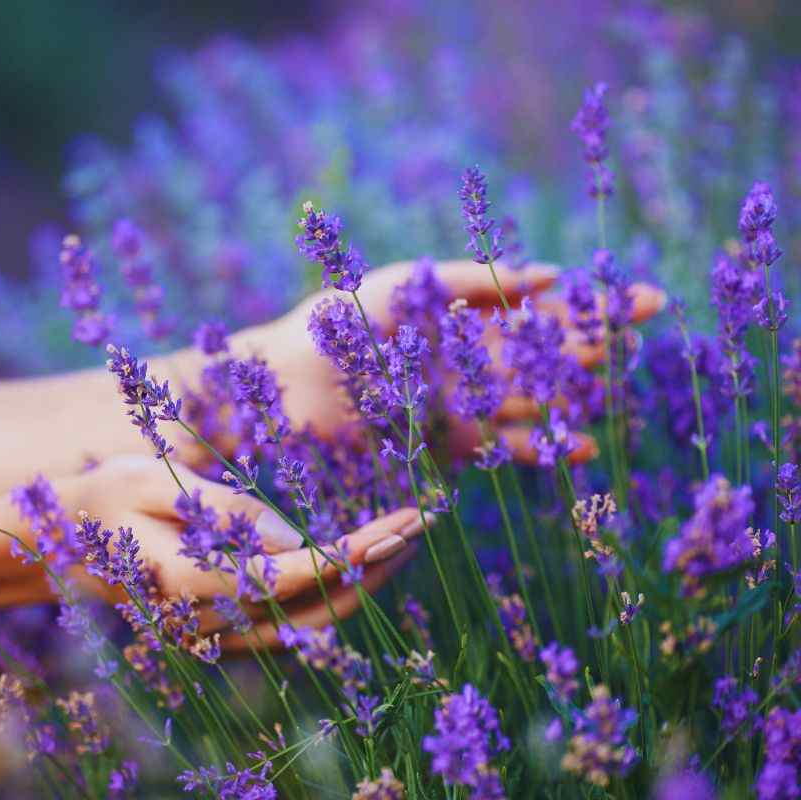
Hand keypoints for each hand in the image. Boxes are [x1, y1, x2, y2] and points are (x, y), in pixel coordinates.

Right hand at [55, 455, 424, 647]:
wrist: (51, 548)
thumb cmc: (102, 500)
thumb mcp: (156, 483)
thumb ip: (227, 512)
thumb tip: (298, 540)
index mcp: (196, 585)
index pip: (299, 576)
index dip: (357, 551)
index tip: (403, 520)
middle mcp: (212, 622)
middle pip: (317, 608)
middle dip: (376, 566)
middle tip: (423, 522)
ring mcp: (214, 633)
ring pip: (308, 623)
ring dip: (361, 583)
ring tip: (403, 538)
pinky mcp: (216, 628)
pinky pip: (287, 621)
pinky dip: (329, 592)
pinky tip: (355, 561)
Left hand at [246, 259, 664, 464]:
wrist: (284, 380)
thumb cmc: (334, 320)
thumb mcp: (404, 286)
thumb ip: (473, 281)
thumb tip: (549, 275)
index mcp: (462, 316)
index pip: (540, 308)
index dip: (592, 305)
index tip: (646, 300)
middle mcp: (469, 359)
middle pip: (546, 353)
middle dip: (597, 342)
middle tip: (651, 332)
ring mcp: (460, 401)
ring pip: (531, 401)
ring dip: (574, 398)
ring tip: (619, 396)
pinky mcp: (443, 442)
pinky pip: (500, 446)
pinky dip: (537, 446)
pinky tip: (577, 447)